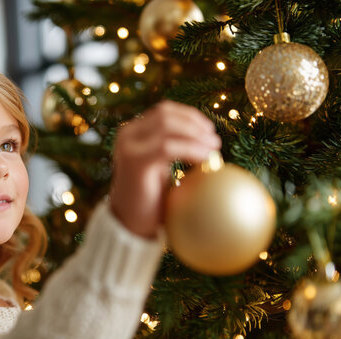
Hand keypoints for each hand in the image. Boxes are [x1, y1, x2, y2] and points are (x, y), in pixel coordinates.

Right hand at [109, 100, 221, 238]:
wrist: (130, 225)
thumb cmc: (150, 199)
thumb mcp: (161, 167)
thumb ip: (173, 148)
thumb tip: (208, 137)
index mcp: (132, 133)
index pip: (163, 111)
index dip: (189, 115)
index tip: (209, 129)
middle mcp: (127, 135)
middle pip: (165, 114)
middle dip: (194, 123)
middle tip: (214, 140)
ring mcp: (129, 147)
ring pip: (167, 126)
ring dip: (196, 135)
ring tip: (214, 149)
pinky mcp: (135, 162)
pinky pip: (168, 147)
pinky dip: (192, 150)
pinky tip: (206, 160)